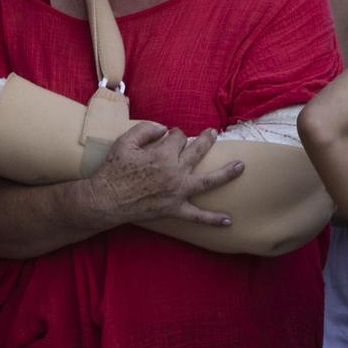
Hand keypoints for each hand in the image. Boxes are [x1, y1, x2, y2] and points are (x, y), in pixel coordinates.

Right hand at [85, 121, 241, 227]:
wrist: (106, 199)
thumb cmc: (113, 170)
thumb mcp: (124, 143)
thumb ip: (144, 130)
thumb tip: (162, 127)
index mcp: (163, 154)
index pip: (177, 137)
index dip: (173, 133)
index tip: (167, 135)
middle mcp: (176, 172)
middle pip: (198, 151)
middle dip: (207, 140)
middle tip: (213, 134)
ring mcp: (178, 192)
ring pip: (209, 181)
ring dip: (226, 173)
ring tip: (241, 166)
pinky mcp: (175, 209)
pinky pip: (198, 216)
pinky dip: (213, 219)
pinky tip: (228, 220)